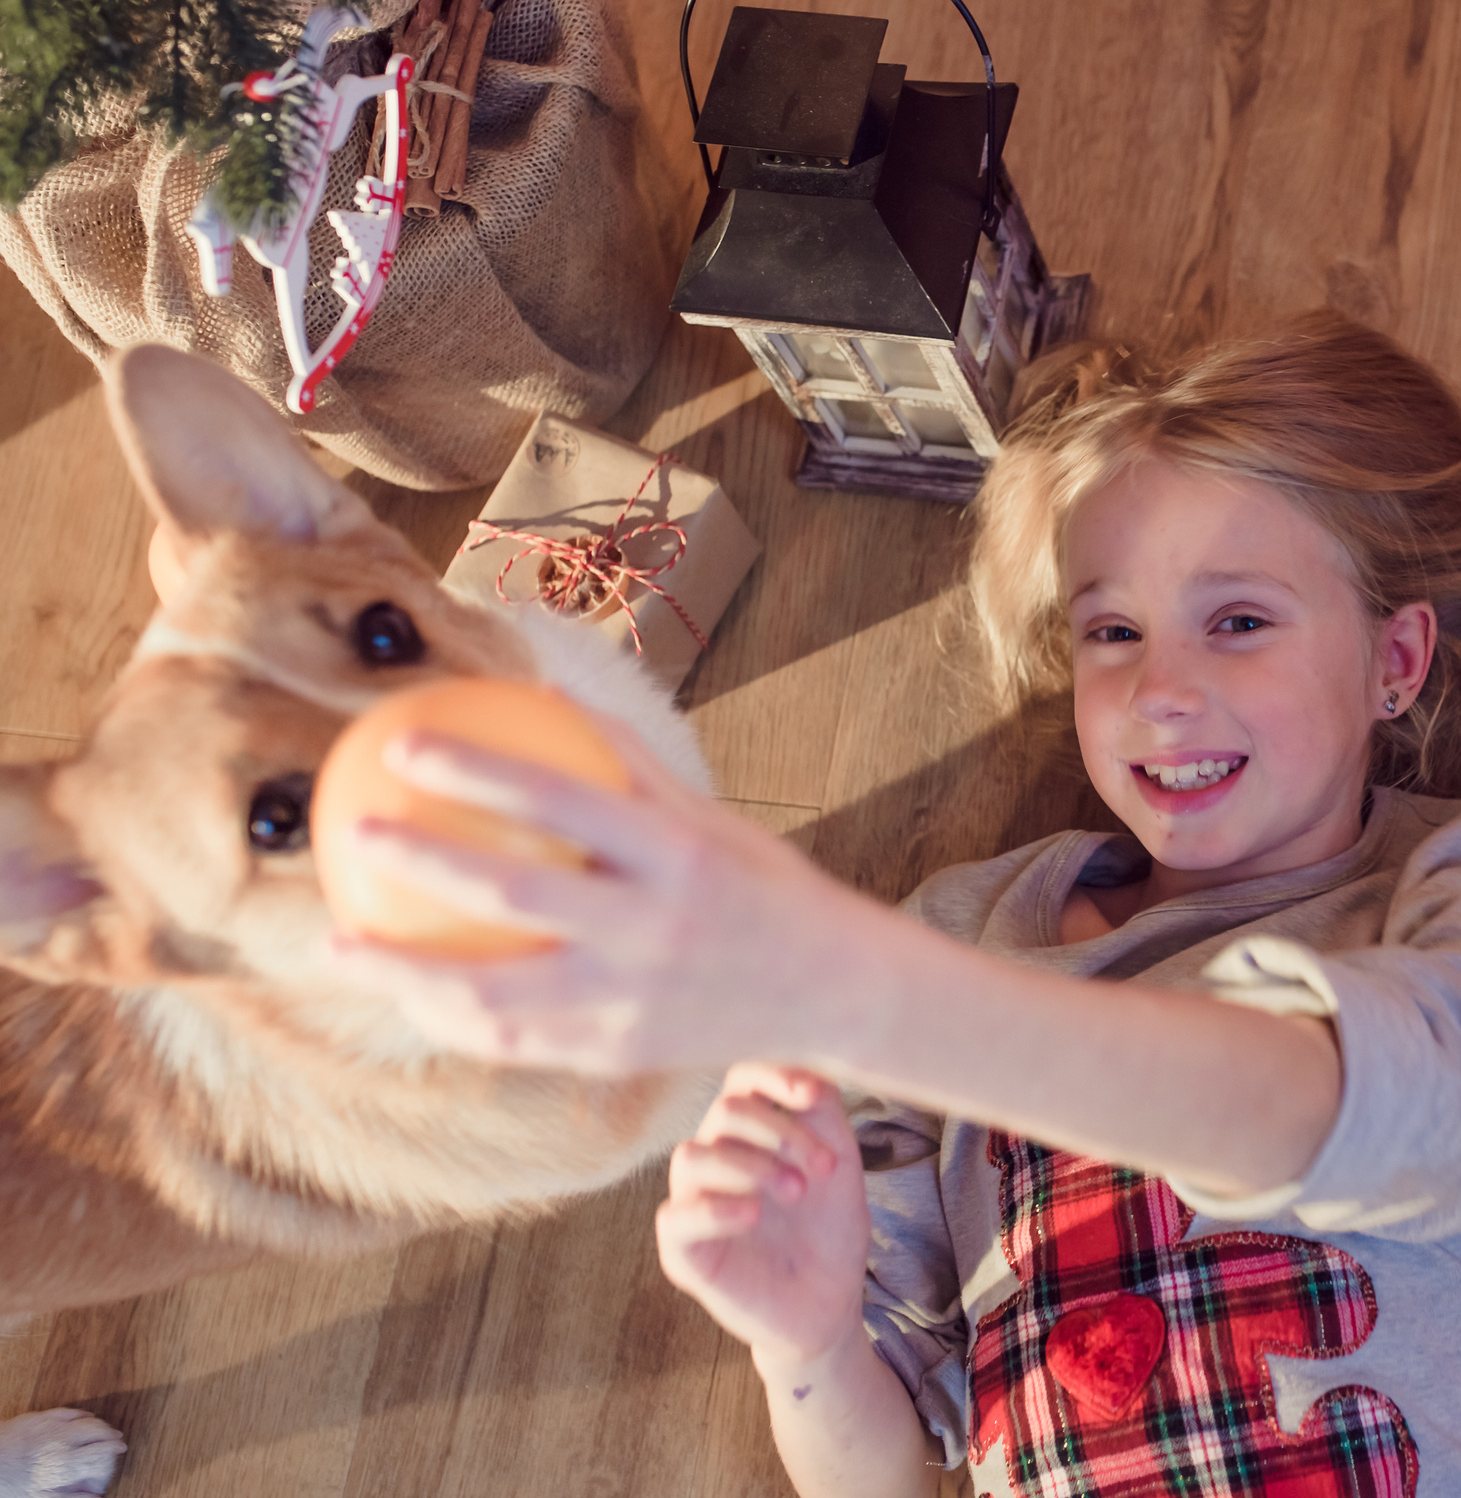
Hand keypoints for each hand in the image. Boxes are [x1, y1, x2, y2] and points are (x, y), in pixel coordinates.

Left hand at [324, 711, 911, 1073]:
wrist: (832, 992)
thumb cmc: (759, 886)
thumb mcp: (710, 818)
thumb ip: (626, 765)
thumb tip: (541, 694)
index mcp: (679, 854)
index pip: (563, 800)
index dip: (478, 769)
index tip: (405, 742)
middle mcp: (654, 928)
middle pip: (516, 896)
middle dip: (425, 861)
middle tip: (357, 830)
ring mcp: (633, 1002)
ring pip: (496, 995)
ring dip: (406, 972)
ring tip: (339, 942)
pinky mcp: (618, 1056)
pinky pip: (516, 1041)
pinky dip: (452, 1019)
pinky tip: (404, 995)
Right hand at [658, 1063, 871, 1366]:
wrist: (829, 1302)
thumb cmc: (828, 1230)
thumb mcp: (839, 1166)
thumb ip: (824, 1116)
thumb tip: (810, 1078)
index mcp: (750, 1132)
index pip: (742, 1081)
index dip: (775, 1077)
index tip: (815, 1098)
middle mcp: (715, 1157)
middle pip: (726, 1112)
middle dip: (781, 1132)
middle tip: (823, 1170)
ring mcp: (693, 1202)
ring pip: (692, 1155)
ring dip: (751, 1166)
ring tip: (796, 1193)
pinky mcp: (682, 1250)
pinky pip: (674, 1216)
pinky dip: (714, 1208)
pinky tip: (752, 1215)